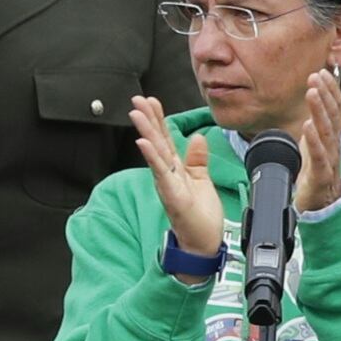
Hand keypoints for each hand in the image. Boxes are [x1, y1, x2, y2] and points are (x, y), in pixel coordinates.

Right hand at [131, 95, 223, 258]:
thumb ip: (197, 158)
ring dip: (146, 132)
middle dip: (147, 119)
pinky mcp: (172, 195)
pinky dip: (152, 157)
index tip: (151, 100)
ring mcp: (167, 184)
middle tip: (137, 99)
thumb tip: (197, 137)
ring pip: (155, 153)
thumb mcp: (201, 179)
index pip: (165, 139)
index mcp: (176, 168)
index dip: (158, 119)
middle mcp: (168, 174)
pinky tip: (144, 143)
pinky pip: (161, 173)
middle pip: (156, 141)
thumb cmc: (200, 213)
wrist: (203, 241)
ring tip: (137, 113)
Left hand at [297, 69, 340, 213]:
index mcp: (332, 138)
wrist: (319, 208)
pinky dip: (313, 140)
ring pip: (326, 132)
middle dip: (324, 94)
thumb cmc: (315, 175)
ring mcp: (329, 161)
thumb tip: (312, 102)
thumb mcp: (314, 145)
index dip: (330, 90)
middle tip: (315, 76)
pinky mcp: (320, 176)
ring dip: (319, 110)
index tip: (322, 72)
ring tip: (312, 93)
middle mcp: (334, 147)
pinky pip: (318, 156)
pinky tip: (307, 126)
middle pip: (332, 116)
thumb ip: (315, 124)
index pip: (334, 110)